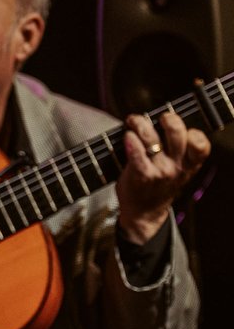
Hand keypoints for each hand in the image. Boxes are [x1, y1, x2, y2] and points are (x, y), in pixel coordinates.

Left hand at [116, 111, 209, 243]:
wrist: (144, 211)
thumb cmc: (160, 184)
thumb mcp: (179, 170)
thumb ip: (179, 151)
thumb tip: (168, 121)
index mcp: (190, 164)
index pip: (200, 144)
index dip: (192, 130)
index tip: (178, 124)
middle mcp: (177, 167)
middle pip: (177, 135)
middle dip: (169, 119)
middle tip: (160, 117)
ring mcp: (159, 171)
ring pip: (152, 140)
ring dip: (141, 124)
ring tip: (134, 120)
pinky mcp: (141, 175)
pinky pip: (137, 155)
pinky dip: (131, 142)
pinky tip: (127, 135)